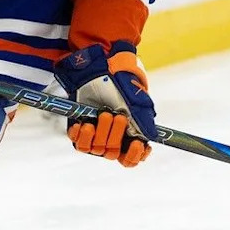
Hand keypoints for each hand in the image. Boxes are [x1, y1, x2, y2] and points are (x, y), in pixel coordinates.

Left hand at [54, 41, 155, 167]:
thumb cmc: (119, 85)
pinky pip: (79, 143)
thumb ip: (143, 121)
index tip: (138, 143)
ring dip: (101, 132)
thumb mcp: (136, 102)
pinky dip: (82, 135)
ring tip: (103, 113)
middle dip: (116, 134)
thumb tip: (150, 137)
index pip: (130, 159)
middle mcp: (110, 138)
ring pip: (96, 149)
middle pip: (113, 153)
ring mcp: (94, 135)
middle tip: (118, 117)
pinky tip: (86, 123)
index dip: (134, 156)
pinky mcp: (79, 129)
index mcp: (126, 135)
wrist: (98, 70)